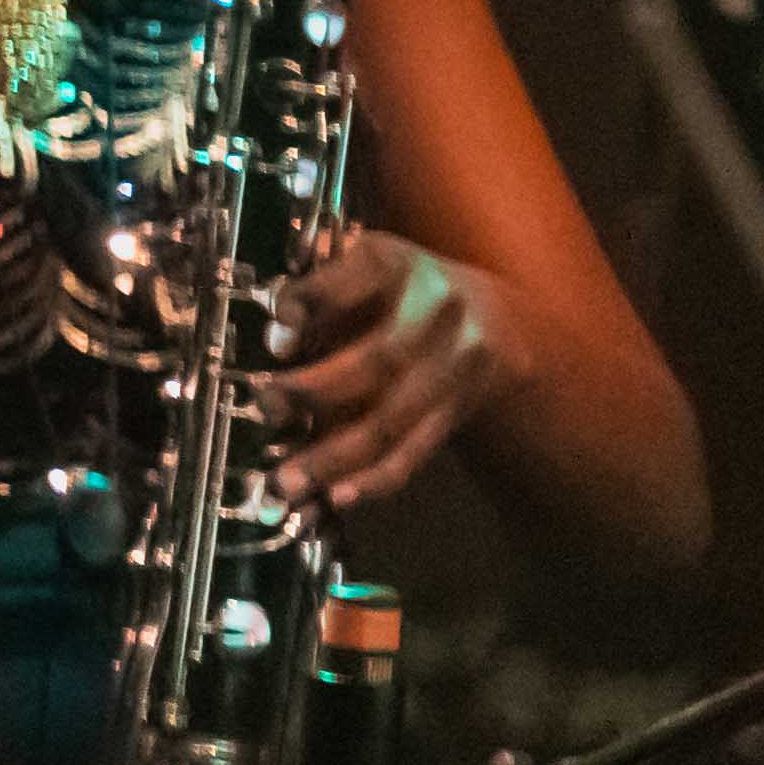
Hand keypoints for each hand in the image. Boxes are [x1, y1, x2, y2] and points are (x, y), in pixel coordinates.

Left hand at [266, 228, 507, 514]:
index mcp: (397, 265)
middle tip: (266, 408)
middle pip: (379, 360)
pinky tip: (334, 500)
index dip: (315, 302)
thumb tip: (270, 331)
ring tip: (284, 482)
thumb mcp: (360, 268)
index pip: (357, 275)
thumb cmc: (398, 291)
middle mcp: (436, 311)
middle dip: (316, 391)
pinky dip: (373, 479)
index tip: (276, 329)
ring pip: (393, 419)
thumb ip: (314, 293)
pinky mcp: (459, 411)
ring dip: (333, 457)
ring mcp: (457, 366)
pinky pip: (415, 451)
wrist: (497, 316)